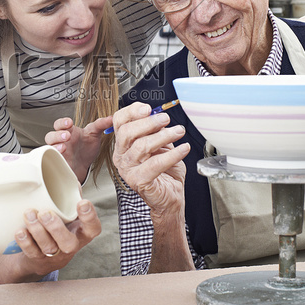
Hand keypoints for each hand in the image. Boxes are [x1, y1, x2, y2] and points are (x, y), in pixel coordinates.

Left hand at [13, 200, 100, 274]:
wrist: (43, 257)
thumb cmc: (59, 227)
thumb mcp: (68, 212)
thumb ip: (69, 194)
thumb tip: (65, 173)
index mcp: (82, 232)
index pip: (93, 227)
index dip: (89, 217)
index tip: (82, 202)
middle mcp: (70, 245)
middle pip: (68, 243)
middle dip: (56, 228)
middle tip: (45, 213)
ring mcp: (54, 255)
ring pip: (48, 247)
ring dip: (37, 231)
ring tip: (29, 214)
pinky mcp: (38, 259)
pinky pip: (32, 253)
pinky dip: (25, 242)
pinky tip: (20, 231)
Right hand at [45, 116, 112, 181]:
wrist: (85, 165)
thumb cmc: (87, 148)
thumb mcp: (95, 134)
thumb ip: (101, 124)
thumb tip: (112, 117)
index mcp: (68, 131)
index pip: (60, 124)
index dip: (62, 122)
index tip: (69, 123)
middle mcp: (60, 141)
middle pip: (50, 135)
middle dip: (57, 135)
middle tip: (67, 136)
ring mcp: (58, 152)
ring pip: (49, 147)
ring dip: (56, 146)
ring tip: (64, 147)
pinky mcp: (58, 163)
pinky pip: (52, 160)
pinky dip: (56, 158)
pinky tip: (62, 157)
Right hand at [111, 102, 189, 216]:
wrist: (170, 196)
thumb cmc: (165, 170)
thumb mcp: (160, 144)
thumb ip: (155, 130)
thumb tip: (158, 114)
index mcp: (123, 145)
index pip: (119, 122)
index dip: (132, 112)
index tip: (148, 108)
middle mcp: (121, 156)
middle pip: (127, 132)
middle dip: (149, 123)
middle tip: (166, 119)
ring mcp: (128, 170)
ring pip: (142, 146)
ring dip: (164, 136)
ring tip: (179, 131)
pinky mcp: (139, 181)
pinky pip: (155, 164)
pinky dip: (173, 155)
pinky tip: (184, 149)